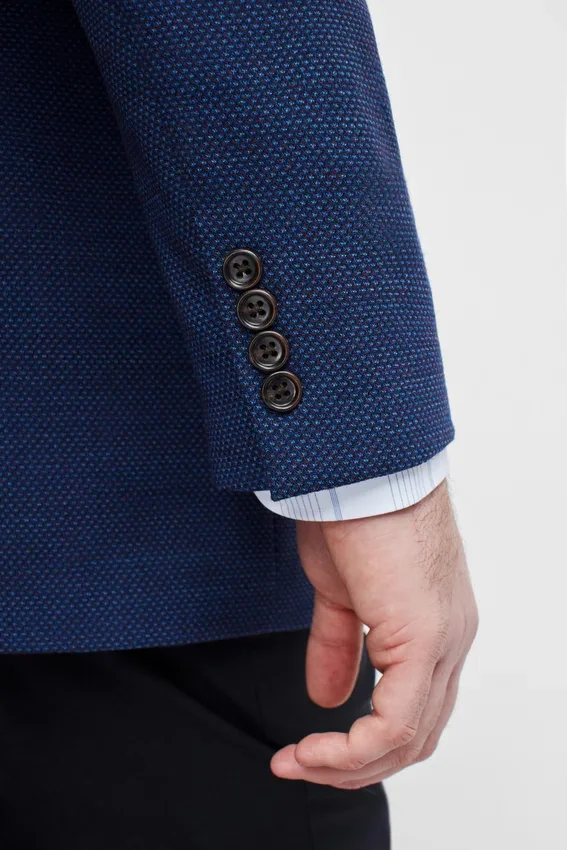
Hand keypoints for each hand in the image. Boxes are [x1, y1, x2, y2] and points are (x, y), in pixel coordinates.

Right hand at [270, 480, 477, 788]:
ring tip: (299, 760)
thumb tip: (328, 698)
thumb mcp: (339, 592)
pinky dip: (351, 749)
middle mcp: (450, 639)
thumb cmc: (354, 509)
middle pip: (416, 734)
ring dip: (348, 763)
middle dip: (355, 763)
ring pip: (408, 738)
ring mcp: (442, 640)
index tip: (311, 747)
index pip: (415, 708)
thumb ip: (338, 646)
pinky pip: (394, 723)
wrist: (359, 468)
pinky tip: (315, 746)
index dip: (365, 740)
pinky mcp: (422, 637)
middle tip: (303, 763)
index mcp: (434, 626)